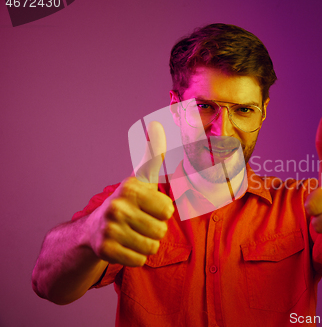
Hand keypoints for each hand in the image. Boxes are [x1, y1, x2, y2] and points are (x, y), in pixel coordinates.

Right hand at [86, 121, 173, 266]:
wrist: (91, 230)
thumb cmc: (127, 202)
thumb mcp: (141, 177)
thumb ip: (152, 153)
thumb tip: (157, 123)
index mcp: (130, 187)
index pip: (168, 209)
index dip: (161, 211)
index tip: (146, 206)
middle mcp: (118, 206)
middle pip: (161, 230)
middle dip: (154, 229)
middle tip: (138, 223)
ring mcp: (109, 228)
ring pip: (152, 247)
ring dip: (146, 244)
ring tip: (132, 234)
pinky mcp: (105, 250)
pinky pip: (140, 260)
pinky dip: (136, 256)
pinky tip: (124, 246)